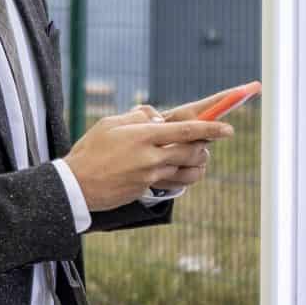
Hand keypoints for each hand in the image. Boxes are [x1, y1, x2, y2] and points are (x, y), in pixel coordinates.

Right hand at [64, 107, 232, 212]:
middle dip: (205, 145)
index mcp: (143, 135)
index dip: (211, 129)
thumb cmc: (91, 150)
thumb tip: (160, 117)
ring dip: (197, 161)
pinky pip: (177, 182)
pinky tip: (180, 169)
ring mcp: (151, 175)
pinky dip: (185, 175)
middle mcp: (151, 156)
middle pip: (193, 151)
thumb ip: (138, 115)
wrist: (77, 184)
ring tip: (195, 153)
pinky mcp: (148, 188)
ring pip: (188, 168)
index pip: (186, 130)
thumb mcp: (110, 123)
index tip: (229, 129)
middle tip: (207, 140)